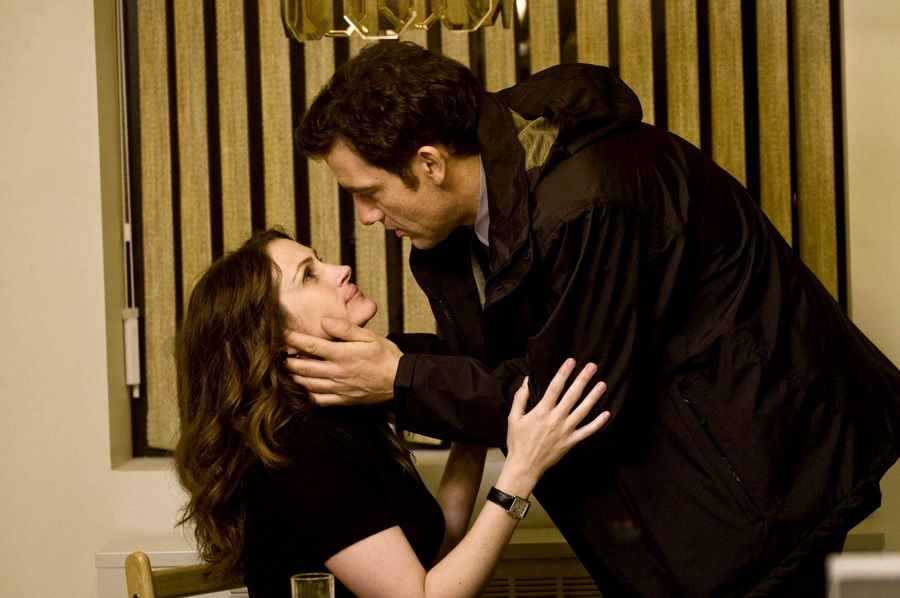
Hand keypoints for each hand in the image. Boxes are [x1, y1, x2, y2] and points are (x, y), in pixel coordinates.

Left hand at [283, 317, 402, 405]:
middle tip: (275, 354)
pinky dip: (306, 395)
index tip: (282, 333)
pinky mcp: (342, 400)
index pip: (311, 345)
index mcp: (342, 354)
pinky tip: (301, 389)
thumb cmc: (386, 356)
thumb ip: (345, 329)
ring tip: (284, 370)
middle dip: (287, 360)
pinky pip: (319, 400)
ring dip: (293, 377)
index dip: (293, 339)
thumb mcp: (369, 336)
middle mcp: (337, 372)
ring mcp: (338, 388)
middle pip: (304, 367)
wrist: (400, 381)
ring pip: (308, 384)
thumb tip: (325, 321)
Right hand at [503, 359, 609, 486]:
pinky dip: (598, 423)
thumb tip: (526, 381)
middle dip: (583, 379)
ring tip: (602, 384)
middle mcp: (556, 419)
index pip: (555, 387)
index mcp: (542, 411)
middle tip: (592, 367)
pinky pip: (587, 431)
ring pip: (583, 411)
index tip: (571, 361)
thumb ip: (520, 398)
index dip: (564, 373)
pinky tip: (607, 413)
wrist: (525, 466)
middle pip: (572, 395)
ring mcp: (565, 431)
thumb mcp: (513, 418)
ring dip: (593, 397)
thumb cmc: (518, 441)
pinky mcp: (571, 442)